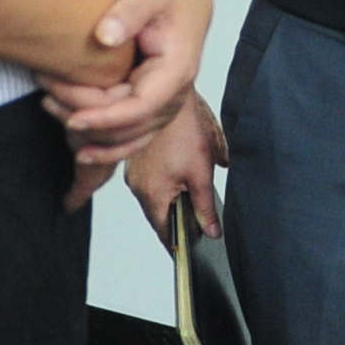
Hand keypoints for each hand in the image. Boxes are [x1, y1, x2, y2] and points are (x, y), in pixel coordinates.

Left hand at [42, 0, 207, 197]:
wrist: (181, 0)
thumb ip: (128, 12)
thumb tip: (104, 37)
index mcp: (175, 72)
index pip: (141, 108)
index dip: (107, 118)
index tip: (74, 120)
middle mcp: (173, 97)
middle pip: (127, 127)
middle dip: (85, 118)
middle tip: (46, 94)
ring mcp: (164, 107)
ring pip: (126, 138)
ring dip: (89, 134)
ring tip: (50, 106)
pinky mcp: (151, 110)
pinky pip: (129, 139)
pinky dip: (105, 148)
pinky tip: (79, 149)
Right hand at [126, 96, 226, 236]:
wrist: (169, 96)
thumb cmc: (183, 130)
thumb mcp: (201, 173)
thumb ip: (205, 207)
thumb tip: (210, 231)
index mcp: (151, 194)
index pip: (163, 231)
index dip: (178, 241)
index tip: (189, 248)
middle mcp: (136, 187)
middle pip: (158, 215)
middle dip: (178, 217)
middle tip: (198, 215)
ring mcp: (134, 173)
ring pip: (154, 197)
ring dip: (171, 197)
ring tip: (190, 185)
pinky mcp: (136, 162)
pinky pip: (150, 181)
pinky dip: (164, 182)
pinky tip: (179, 169)